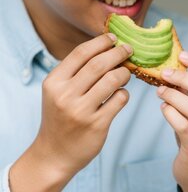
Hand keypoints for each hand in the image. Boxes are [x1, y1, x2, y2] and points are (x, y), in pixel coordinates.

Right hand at [34, 34, 131, 177]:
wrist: (55, 153)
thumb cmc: (61, 118)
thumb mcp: (58, 92)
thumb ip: (76, 73)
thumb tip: (105, 49)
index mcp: (54, 82)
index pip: (80, 53)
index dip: (100, 42)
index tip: (113, 38)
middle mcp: (66, 95)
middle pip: (99, 64)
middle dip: (118, 53)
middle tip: (128, 50)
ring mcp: (81, 110)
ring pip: (113, 80)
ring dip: (124, 74)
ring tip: (126, 74)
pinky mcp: (97, 124)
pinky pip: (120, 100)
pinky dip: (124, 94)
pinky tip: (121, 95)